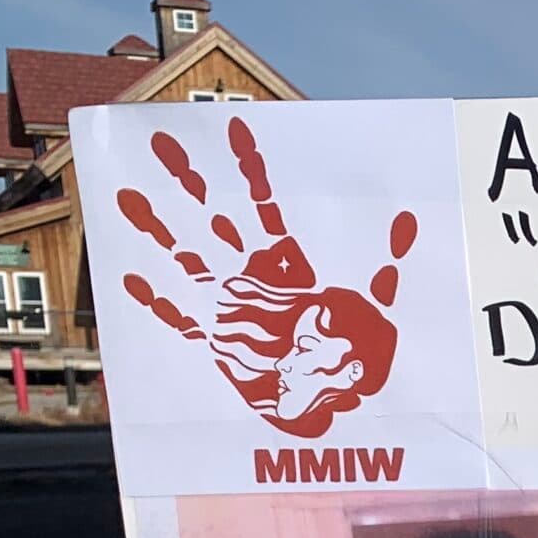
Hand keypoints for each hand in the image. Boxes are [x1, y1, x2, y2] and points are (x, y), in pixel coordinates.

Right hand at [115, 116, 411, 435]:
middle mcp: (254, 280)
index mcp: (291, 266)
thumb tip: (407, 226)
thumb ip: (389, 270)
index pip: (266, 209)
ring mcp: (230, 309)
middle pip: (217, 221)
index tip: (233, 132)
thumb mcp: (381, 311)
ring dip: (162, 231)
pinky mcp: (216, 345)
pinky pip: (181, 320)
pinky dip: (158, 302)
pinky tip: (130, 280)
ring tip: (130, 195)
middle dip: (192, 185)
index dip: (249, 173)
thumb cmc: (356, 359)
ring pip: (189, 259)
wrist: (332, 405)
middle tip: (164, 142)